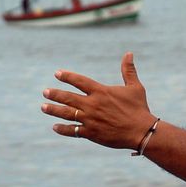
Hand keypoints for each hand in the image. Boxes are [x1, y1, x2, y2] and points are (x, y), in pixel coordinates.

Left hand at [42, 52, 156, 149]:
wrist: (141, 131)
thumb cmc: (139, 108)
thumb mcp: (135, 87)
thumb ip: (128, 70)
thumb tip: (129, 53)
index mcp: (101, 92)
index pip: (79, 81)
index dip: (67, 76)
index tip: (57, 73)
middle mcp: (93, 105)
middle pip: (68, 97)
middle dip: (55, 94)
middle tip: (45, 92)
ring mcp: (90, 119)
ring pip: (67, 114)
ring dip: (54, 110)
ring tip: (44, 107)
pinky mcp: (91, 133)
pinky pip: (73, 130)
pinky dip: (63, 129)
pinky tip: (55, 127)